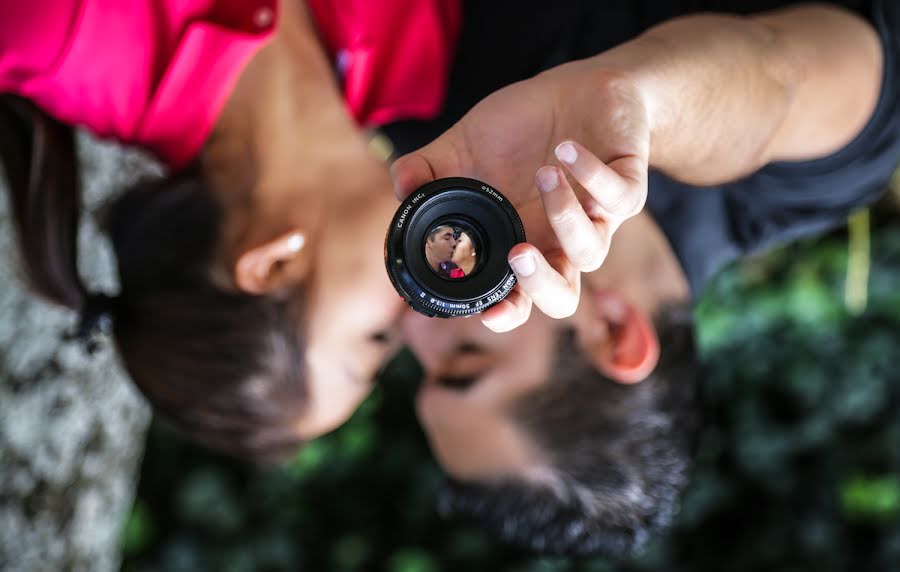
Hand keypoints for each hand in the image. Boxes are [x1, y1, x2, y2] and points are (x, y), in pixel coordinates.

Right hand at [392, 65, 650, 330]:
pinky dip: (592, 174)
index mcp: (522, 240)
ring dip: (564, 214)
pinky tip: (567, 148)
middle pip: (563, 298)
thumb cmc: (520, 128)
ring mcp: (598, 216)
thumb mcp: (463, 146)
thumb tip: (399, 189)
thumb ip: (428, 171)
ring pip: (592, 250)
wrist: (582, 89)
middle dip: (541, 284)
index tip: (489, 312)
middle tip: (517, 253)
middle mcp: (560, 240)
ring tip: (544, 172)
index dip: (507, 313)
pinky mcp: (629, 183)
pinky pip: (620, 196)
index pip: (519, 297)